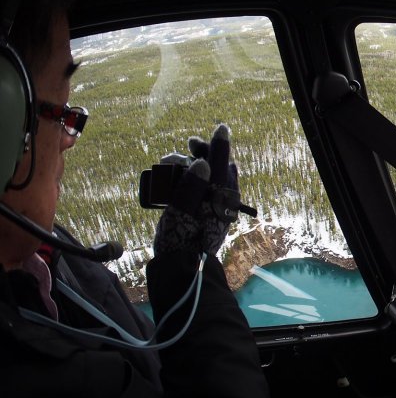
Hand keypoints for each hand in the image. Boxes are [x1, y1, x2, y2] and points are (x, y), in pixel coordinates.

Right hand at [153, 125, 239, 260]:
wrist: (184, 270)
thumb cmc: (181, 241)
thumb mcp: (180, 212)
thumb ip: (191, 185)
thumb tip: (203, 162)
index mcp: (221, 197)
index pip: (223, 163)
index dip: (220, 144)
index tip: (221, 128)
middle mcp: (223, 199)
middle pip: (217, 167)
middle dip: (201, 154)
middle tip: (187, 145)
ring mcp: (218, 206)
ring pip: (209, 176)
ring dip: (192, 166)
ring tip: (169, 163)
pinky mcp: (211, 213)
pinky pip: (206, 189)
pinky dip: (193, 180)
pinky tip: (175, 179)